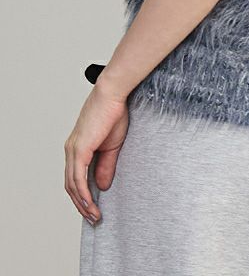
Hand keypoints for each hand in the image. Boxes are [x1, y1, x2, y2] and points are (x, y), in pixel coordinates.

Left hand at [64, 81, 128, 223]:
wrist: (113, 94)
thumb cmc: (114, 113)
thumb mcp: (112, 145)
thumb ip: (105, 165)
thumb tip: (100, 186)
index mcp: (78, 148)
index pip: (75, 178)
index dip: (83, 195)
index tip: (93, 208)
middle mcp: (71, 150)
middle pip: (70, 185)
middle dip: (81, 205)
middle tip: (93, 217)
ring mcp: (73, 150)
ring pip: (72, 185)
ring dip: (82, 203)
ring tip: (94, 215)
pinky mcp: (79, 149)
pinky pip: (77, 178)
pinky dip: (83, 194)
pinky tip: (90, 203)